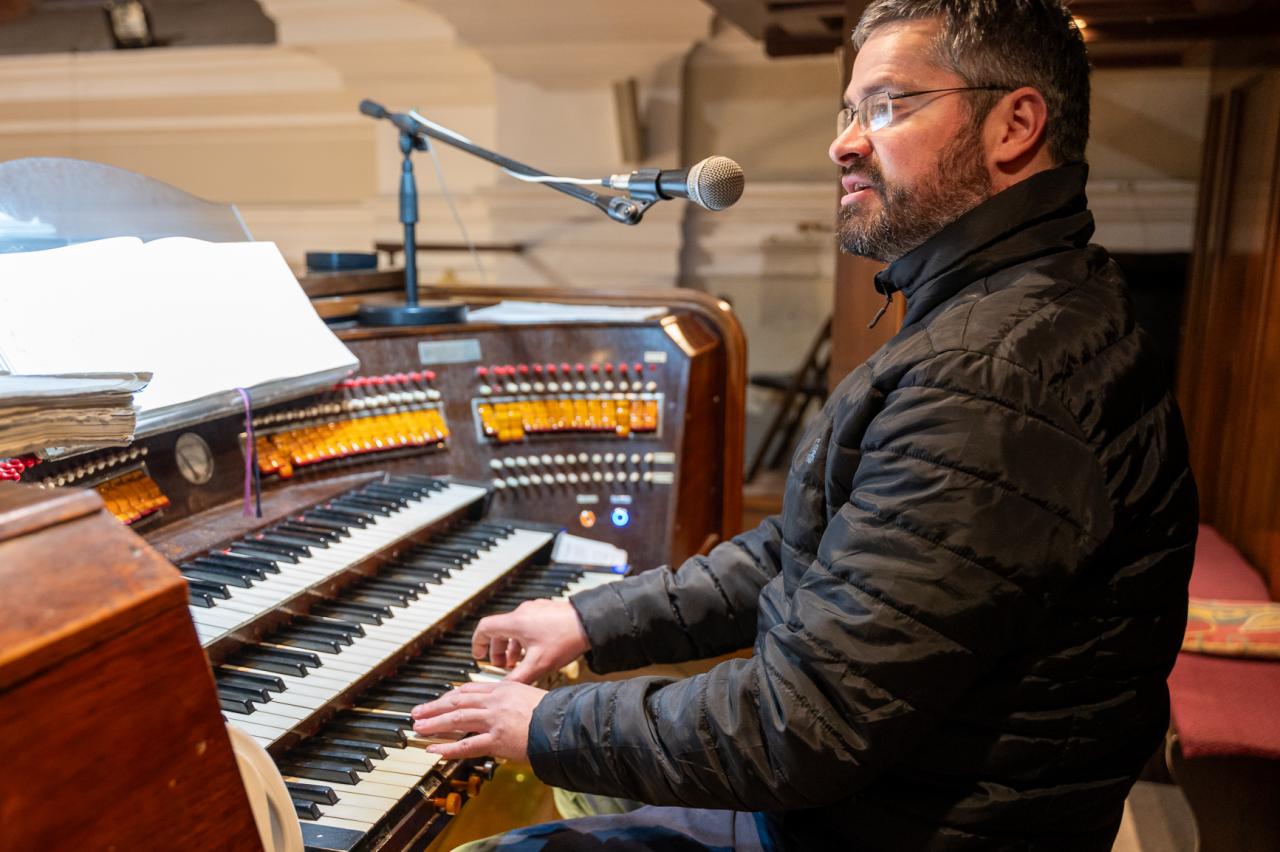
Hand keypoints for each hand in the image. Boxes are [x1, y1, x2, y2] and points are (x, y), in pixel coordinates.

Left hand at [410, 681, 545, 760]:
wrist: (565, 725)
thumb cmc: (555, 713)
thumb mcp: (531, 696)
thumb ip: (514, 700)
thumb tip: (504, 708)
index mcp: (505, 688)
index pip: (470, 689)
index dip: (450, 695)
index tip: (439, 700)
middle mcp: (496, 701)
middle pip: (458, 701)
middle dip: (435, 707)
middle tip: (418, 713)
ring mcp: (495, 720)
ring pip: (457, 719)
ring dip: (435, 723)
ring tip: (419, 728)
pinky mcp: (497, 740)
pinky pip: (467, 745)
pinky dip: (448, 747)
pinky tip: (434, 749)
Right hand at [472, 598, 589, 682]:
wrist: (592, 623)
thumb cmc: (567, 639)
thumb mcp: (538, 664)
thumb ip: (518, 678)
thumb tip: (503, 690)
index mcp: (515, 622)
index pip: (484, 628)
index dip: (478, 643)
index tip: (479, 655)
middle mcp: (523, 612)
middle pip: (500, 629)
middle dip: (498, 649)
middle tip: (503, 665)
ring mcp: (536, 610)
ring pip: (516, 627)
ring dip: (513, 645)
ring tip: (519, 661)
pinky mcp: (548, 611)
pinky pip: (529, 624)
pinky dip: (526, 638)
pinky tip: (537, 651)